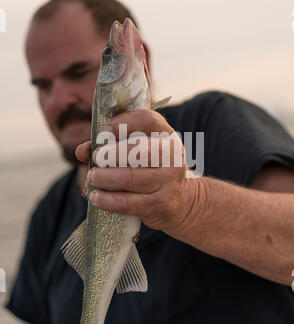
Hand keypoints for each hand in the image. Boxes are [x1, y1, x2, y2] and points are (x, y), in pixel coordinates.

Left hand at [75, 110, 202, 239]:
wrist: (183, 202)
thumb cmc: (152, 171)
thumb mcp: (141, 153)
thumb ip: (110, 147)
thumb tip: (81, 151)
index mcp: (167, 136)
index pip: (148, 120)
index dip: (123, 123)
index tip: (105, 132)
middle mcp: (172, 156)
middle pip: (137, 149)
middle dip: (109, 154)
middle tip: (96, 159)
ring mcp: (168, 181)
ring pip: (129, 177)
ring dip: (104, 178)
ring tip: (92, 178)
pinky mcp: (161, 204)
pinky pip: (127, 202)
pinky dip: (107, 200)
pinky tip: (96, 197)